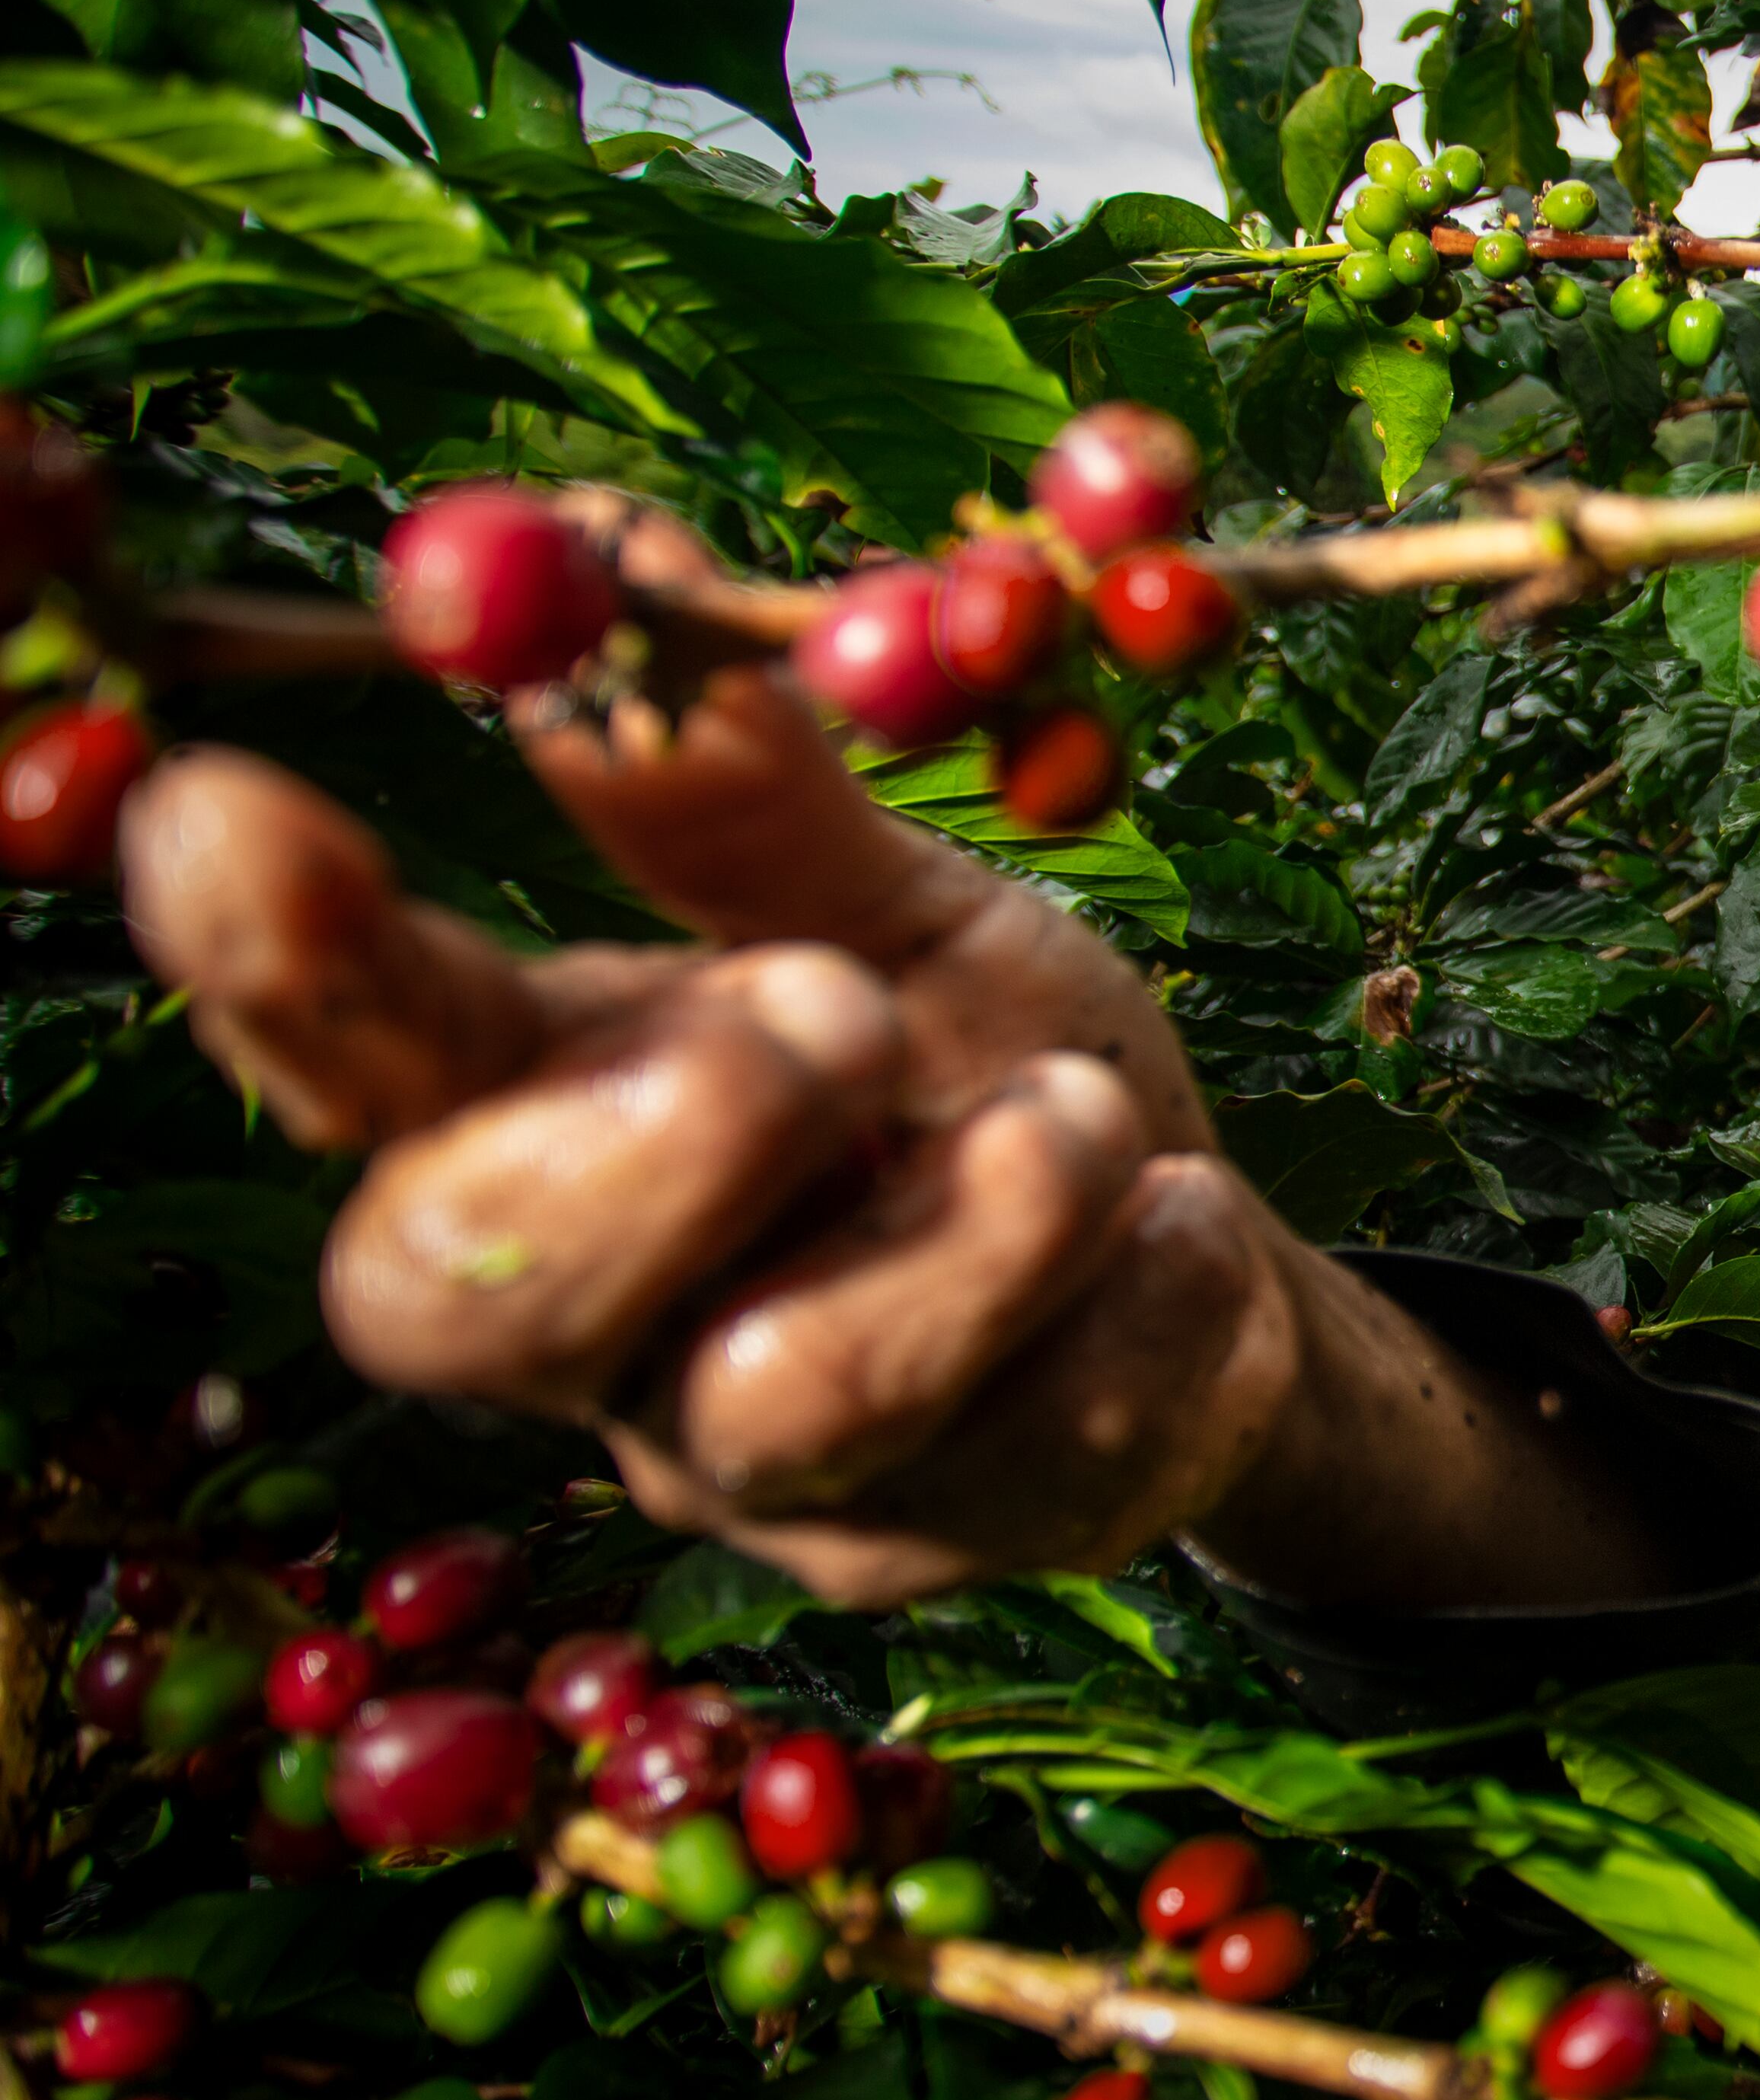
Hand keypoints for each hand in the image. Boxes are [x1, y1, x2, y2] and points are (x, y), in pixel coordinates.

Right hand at [123, 643, 1660, 1609]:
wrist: (1192, 1247)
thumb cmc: (975, 1059)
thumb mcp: (881, 903)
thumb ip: (747, 792)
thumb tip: (610, 563)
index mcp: (548, 1118)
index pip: (351, 1064)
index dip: (275, 967)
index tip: (224, 805)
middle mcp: (617, 1324)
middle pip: (475, 1305)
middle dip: (649, 1150)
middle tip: (823, 1013)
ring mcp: (783, 1468)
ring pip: (789, 1404)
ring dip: (967, 1231)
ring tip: (1079, 1112)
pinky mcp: (981, 1535)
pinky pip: (1052, 1453)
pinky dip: (1154, 1308)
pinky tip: (1196, 1222)